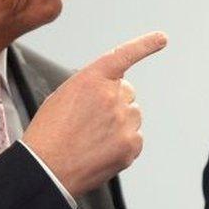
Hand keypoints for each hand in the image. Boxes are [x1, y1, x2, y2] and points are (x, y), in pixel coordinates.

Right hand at [22, 32, 167, 196]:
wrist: (45, 169)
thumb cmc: (49, 133)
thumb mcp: (63, 96)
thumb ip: (91, 87)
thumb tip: (110, 92)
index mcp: (92, 79)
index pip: (124, 55)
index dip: (145, 45)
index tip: (162, 38)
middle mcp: (112, 95)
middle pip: (127, 93)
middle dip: (115, 102)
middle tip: (92, 121)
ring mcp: (124, 120)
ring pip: (132, 116)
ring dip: (119, 124)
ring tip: (93, 138)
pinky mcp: (131, 144)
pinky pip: (135, 138)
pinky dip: (123, 144)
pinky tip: (101, 151)